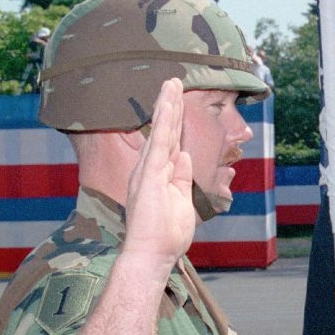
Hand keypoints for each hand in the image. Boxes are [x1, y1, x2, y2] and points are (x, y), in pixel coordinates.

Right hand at [122, 77, 194, 266]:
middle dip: (170, 105)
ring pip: (161, 130)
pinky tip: (167, 104)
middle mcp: (151, 168)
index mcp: (159, 174)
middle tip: (175, 80)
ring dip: (167, 105)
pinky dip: (163, 122)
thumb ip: (182, 176)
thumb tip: (185, 155)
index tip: (179, 99)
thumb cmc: (166, 234)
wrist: (152, 254)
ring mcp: (149, 170)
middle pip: (164, 130)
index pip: (170, 141)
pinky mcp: (150, 174)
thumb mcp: (181, 199)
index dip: (175, 120)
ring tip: (172, 83)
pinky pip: (159, 142)